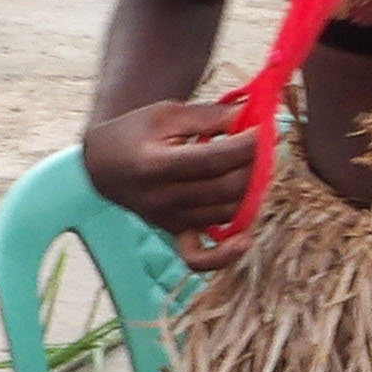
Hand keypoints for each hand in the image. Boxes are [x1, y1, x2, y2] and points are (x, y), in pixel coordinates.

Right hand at [85, 96, 260, 248]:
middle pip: (226, 188)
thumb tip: (252, 116)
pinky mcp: (175, 232)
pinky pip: (199, 258)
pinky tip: (244, 241)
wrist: (104, 164)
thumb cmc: (138, 132)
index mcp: (156, 165)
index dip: (248, 146)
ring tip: (257, 166)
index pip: (215, 160)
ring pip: (227, 213)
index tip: (267, 129)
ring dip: (252, 190)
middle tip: (266, 144)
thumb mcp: (168, 113)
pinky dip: (224, 256)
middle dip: (255, 164)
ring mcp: (169, 220)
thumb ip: (210, 117)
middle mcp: (163, 198)